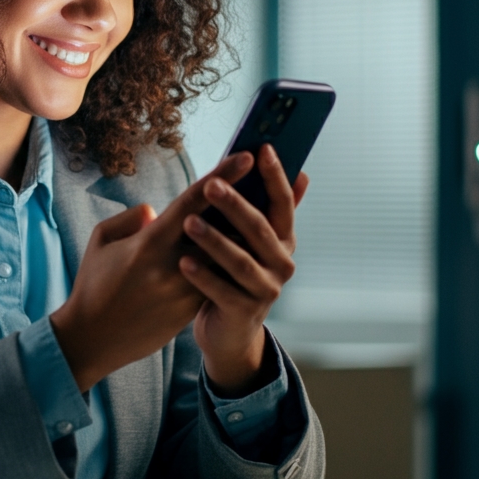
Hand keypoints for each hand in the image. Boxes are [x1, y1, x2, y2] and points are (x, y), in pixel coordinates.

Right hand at [50, 152, 253, 391]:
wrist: (93, 338)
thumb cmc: (93, 284)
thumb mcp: (101, 241)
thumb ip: (131, 218)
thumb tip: (157, 211)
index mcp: (149, 243)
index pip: (193, 202)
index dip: (222, 177)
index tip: (245, 157)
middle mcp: (171, 265)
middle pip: (220, 226)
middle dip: (243, 202)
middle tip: (266, 177)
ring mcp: (184, 290)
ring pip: (224, 255)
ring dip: (241, 233)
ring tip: (259, 209)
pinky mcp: (189, 310)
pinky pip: (215, 278)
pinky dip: (226, 261)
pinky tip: (239, 247)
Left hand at [179, 144, 308, 395]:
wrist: (228, 330)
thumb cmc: (231, 273)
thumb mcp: (247, 240)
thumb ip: (261, 207)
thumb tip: (295, 170)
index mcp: (282, 239)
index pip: (283, 202)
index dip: (274, 175)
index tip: (261, 148)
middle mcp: (282, 263)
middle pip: (259, 228)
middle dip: (235, 205)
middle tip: (211, 185)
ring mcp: (266, 289)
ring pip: (240, 260)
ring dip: (214, 240)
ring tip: (188, 223)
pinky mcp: (245, 312)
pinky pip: (222, 291)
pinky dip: (202, 276)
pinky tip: (183, 261)